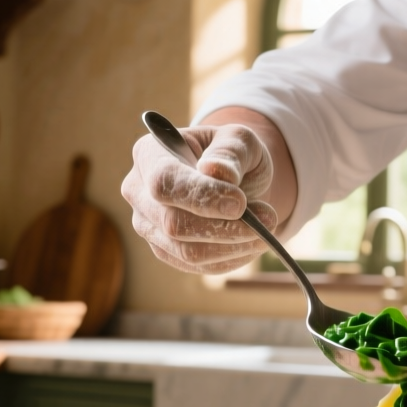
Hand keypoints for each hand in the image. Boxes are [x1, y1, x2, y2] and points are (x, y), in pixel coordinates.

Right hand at [120, 123, 278, 273]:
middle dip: (225, 226)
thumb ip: (230, 151)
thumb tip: (218, 173)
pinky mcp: (166, 251)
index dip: (201, 196)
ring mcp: (148, 226)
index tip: (240, 202)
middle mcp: (138, 192)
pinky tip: (252, 242)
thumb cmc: (231, 153)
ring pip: (187, 252)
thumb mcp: (239, 139)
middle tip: (268, 217)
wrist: (232, 178)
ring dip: (234, 245)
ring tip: (265, 229)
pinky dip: (232, 258)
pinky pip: (199, 266)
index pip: (164, 182)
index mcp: (149, 154)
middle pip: (172, 223)